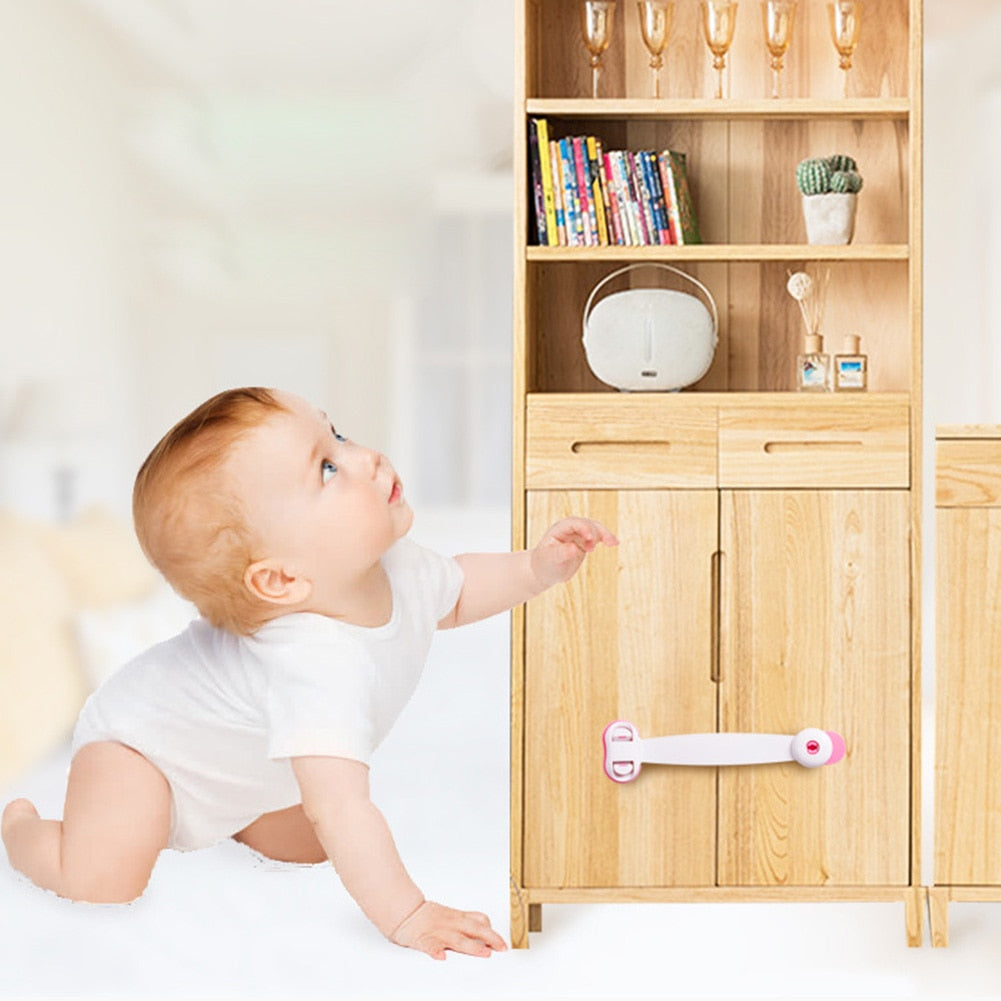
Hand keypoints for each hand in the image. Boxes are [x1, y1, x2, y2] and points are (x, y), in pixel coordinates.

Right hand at [389, 900, 507, 959]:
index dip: (492, 931)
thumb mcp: (452, 914)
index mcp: (457, 918)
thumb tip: (486, 924)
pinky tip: (441, 957)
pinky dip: (436, 951)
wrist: (405, 911)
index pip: (479, 921)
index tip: (503, 942)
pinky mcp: (424, 940)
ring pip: (457, 939)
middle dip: (490, 938)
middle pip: (474, 930)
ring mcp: (438, 932)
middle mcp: (451, 924)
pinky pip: (430, 946)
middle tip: (502, 948)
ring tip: (483, 953)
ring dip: (471, 946)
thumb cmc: (429, 915)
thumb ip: (467, 920)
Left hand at [530, 517, 618, 588]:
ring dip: (604, 534)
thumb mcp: (551, 560)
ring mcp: (578, 535)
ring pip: (595, 529)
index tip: (590, 538)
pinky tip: (614, 543)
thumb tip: (574, 548)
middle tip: (605, 543)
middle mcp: (570, 529)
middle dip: (596, 532)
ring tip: (613, 543)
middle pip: (587, 524)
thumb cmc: (545, 565)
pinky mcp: (584, 542)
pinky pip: (597, 537)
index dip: (584, 528)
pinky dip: (605, 539)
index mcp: (559, 529)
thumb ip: (561, 553)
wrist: (544, 572)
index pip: (574, 524)